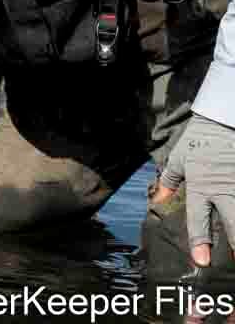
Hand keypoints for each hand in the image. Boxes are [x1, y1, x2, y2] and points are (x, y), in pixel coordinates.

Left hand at [152, 114, 234, 267]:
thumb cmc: (197, 142)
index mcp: (201, 185)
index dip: (199, 240)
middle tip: (234, 261)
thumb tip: (157, 201)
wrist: (221, 122)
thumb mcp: (178, 160)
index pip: (199, 217)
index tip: (201, 261)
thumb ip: (169, 182)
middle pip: (232, 223)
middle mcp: (223, 189)